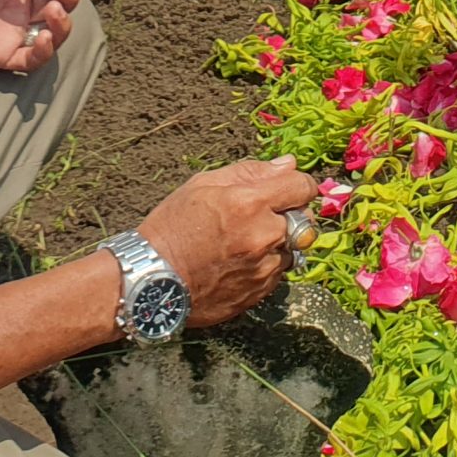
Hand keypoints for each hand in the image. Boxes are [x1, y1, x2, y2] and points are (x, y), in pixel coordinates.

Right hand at [140, 157, 320, 326]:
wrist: (152, 282)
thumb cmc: (172, 227)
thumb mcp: (202, 185)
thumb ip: (251, 172)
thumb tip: (289, 164)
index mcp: (250, 203)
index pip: (302, 186)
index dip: (296, 184)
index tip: (286, 188)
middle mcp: (265, 236)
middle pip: (304, 218)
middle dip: (288, 213)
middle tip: (259, 216)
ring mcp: (265, 267)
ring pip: (294, 247)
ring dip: (279, 242)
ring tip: (243, 242)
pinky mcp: (261, 292)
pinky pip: (280, 271)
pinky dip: (267, 264)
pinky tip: (239, 262)